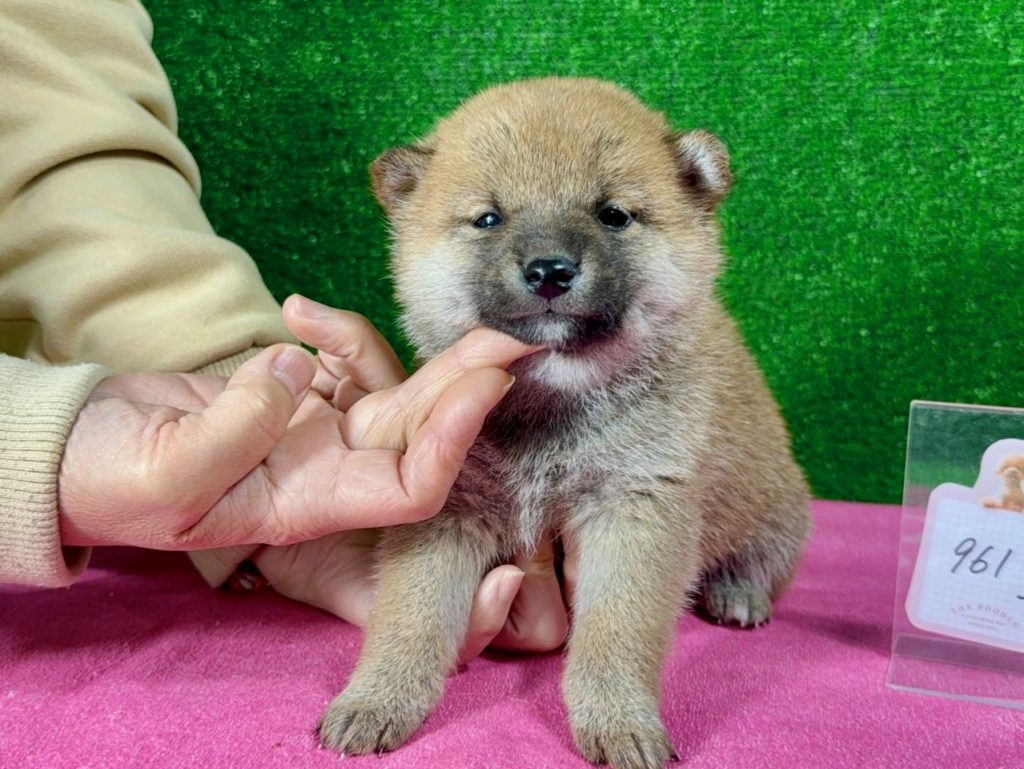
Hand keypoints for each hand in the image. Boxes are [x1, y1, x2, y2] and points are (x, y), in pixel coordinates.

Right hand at [58, 330, 533, 548]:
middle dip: (470, 386)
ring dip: (431, 355)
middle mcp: (328, 472)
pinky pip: (340, 361)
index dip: (451, 442)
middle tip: (517, 336)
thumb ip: (233, 431)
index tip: (485, 385)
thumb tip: (295, 374)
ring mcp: (318, 432)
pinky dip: (332, 332)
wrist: (82, 450)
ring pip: (397, 394)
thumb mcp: (162, 471)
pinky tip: (295, 310)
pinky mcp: (298, 395)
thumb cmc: (109, 480)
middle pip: (422, 433)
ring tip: (477, 316)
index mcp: (308, 505)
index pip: (409, 488)